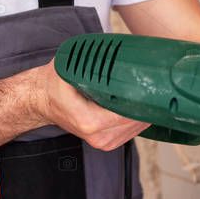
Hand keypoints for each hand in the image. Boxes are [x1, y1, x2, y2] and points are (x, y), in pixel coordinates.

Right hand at [28, 59, 149, 150]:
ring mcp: (102, 142)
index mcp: (89, 120)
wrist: (41, 101)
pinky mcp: (105, 143)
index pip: (128, 112)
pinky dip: (137, 119)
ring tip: (153, 93)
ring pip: (136, 129)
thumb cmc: (54, 84)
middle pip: (136, 122)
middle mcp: (97, 136)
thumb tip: (117, 55)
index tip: (153, 86)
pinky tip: (142, 105)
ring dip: (145, 112)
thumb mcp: (70, 67)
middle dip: (148, 104)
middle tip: (157, 85)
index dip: (143, 99)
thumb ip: (92, 63)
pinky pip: (130, 133)